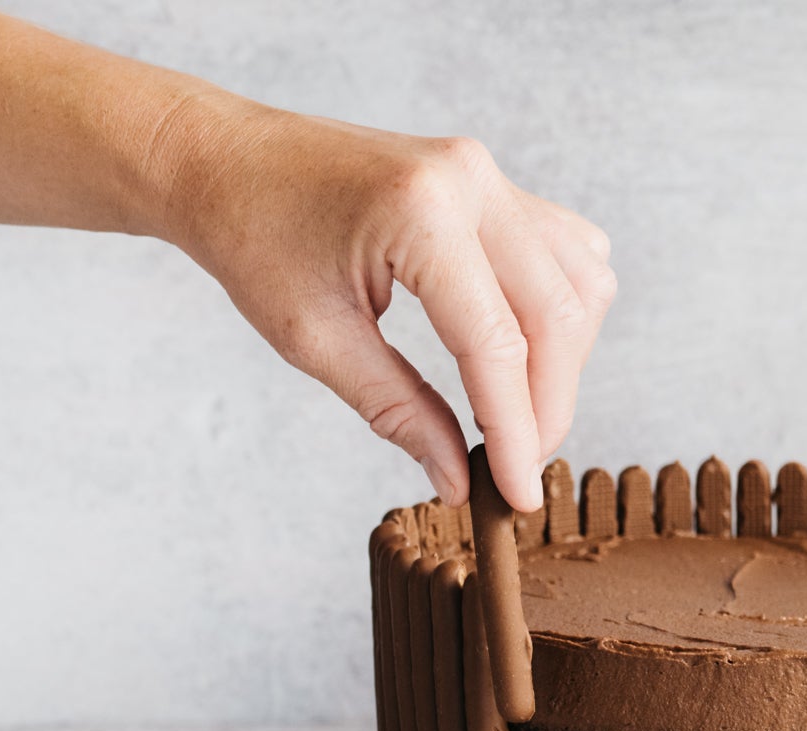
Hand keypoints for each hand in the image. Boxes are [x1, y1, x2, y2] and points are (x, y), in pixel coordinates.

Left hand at [162, 106, 614, 511]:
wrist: (226, 160)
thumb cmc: (253, 239)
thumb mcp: (315, 340)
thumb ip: (398, 410)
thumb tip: (456, 477)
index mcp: (421, 214)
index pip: (497, 343)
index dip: (516, 430)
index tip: (517, 495)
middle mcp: (471, 182)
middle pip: (557, 315)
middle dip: (548, 405)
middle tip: (520, 467)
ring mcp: (489, 173)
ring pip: (581, 282)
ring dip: (564, 359)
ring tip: (519, 414)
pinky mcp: (494, 181)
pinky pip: (567, 251)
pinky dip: (561, 310)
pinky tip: (524, 351)